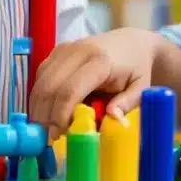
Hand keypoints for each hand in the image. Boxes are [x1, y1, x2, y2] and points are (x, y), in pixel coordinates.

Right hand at [28, 28, 159, 139]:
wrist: (132, 43)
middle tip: (50, 137)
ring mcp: (65, 49)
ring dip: (39, 108)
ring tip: (49, 128)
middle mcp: (78, 51)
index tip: (60, 135)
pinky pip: (40, 77)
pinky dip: (40, 98)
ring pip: (40, 82)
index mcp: (100, 61)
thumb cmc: (137, 69)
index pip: (70, 90)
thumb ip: (127, 104)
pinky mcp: (57, 51)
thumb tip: (114, 120)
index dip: (60, 115)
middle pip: (49, 87)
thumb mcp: (141, 88)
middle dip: (45, 115)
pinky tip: (48, 112)